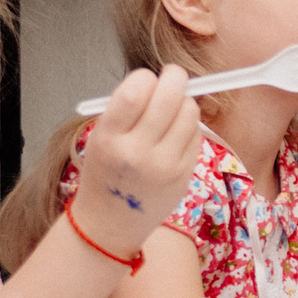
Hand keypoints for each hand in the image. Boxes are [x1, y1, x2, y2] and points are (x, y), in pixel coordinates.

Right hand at [66, 65, 203, 257]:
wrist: (110, 222)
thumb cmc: (106, 172)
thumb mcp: (101, 136)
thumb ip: (128, 108)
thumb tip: (161, 78)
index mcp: (109, 138)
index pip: (136, 91)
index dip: (146, 77)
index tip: (147, 78)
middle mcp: (138, 152)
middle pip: (170, 97)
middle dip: (175, 77)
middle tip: (173, 76)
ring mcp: (165, 165)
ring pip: (190, 112)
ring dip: (184, 102)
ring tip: (170, 111)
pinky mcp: (184, 174)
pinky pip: (196, 134)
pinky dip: (188, 127)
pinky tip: (174, 135)